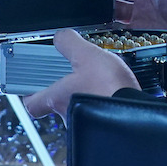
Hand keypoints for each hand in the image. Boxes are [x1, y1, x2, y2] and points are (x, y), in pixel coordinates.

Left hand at [21, 29, 137, 121]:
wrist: (136, 116)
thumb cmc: (109, 89)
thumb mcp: (86, 54)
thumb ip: (69, 43)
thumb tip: (61, 37)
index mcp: (56, 99)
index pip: (31, 104)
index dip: (30, 94)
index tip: (33, 85)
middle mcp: (67, 117)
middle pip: (56, 105)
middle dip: (64, 90)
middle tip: (75, 75)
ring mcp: (84, 126)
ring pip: (76, 110)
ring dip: (84, 97)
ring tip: (98, 80)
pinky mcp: (102, 128)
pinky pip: (96, 116)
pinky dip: (100, 105)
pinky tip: (111, 92)